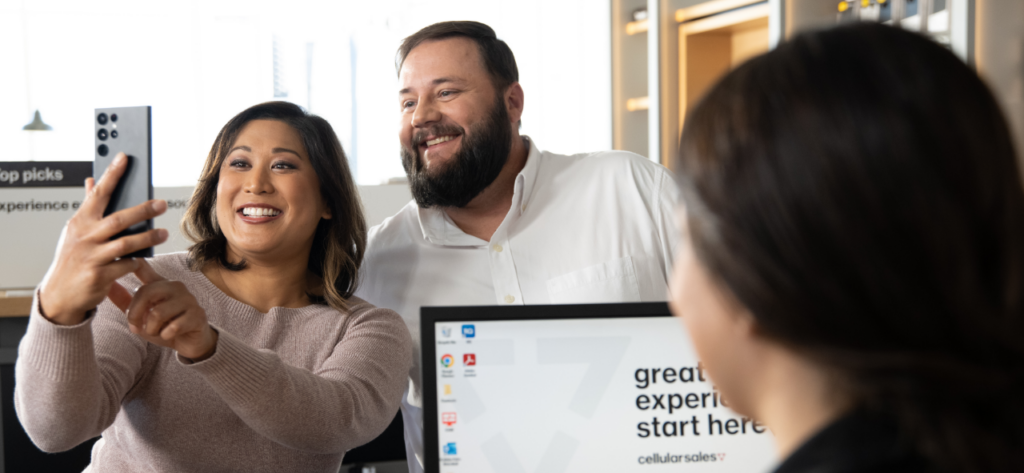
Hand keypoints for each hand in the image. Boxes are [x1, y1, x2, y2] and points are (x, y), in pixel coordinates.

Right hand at [39, 153, 167, 324]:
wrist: (59, 295)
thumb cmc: (72, 259)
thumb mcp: (75, 231)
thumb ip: (88, 206)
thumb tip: (92, 180)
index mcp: (80, 222)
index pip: (98, 194)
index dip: (111, 175)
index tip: (124, 158)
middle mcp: (84, 237)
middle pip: (118, 219)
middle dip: (142, 210)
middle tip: (161, 204)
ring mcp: (91, 257)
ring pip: (125, 243)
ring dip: (147, 238)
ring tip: (163, 233)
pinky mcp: (99, 275)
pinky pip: (125, 265)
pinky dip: (136, 261)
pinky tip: (142, 258)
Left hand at [125, 259, 217, 360]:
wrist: (191, 342)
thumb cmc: (165, 326)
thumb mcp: (141, 315)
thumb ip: (125, 301)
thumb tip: (106, 285)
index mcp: (160, 284)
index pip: (144, 268)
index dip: (132, 262)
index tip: (123, 255)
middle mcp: (175, 287)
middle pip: (146, 293)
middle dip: (135, 314)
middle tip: (135, 327)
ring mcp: (188, 300)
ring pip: (158, 312)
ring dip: (151, 328)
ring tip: (156, 331)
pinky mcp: (197, 315)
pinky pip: (173, 326)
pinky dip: (165, 335)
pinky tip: (169, 334)